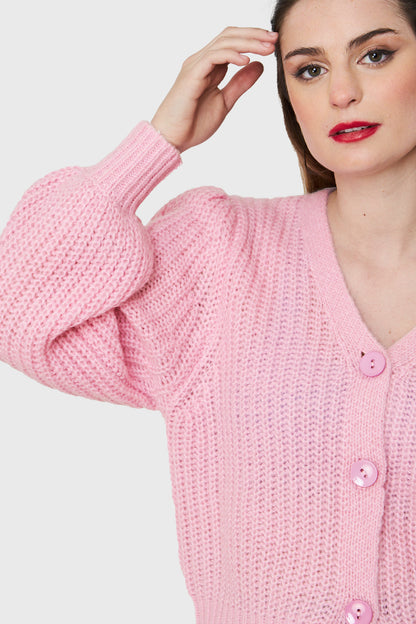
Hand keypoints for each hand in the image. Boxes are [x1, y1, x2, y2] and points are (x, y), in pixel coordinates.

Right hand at [150, 26, 278, 152]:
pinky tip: (246, 60)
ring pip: (224, 43)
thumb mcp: (225, 101)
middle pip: (229, 36)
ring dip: (248, 42)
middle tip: (275, 39)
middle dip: (254, 35)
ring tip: (266, 48)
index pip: (232, 42)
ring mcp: (195, 66)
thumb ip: (240, 83)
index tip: (273, 44)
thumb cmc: (192, 124)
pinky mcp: (192, 75)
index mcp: (209, 66)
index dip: (253, 39)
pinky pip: (213, 57)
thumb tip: (259, 66)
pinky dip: (231, 55)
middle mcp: (201, 61)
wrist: (172, 139)